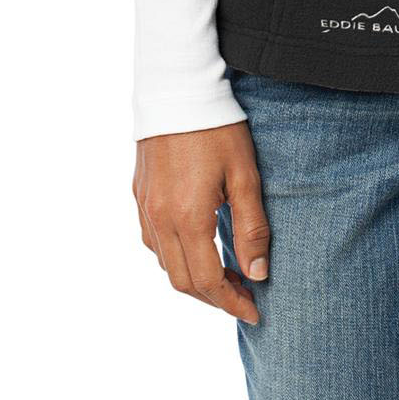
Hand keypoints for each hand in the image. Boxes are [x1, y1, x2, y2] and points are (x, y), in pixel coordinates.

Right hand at [133, 121, 269, 324]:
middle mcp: (160, 219)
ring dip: (193, 280)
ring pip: (165, 265)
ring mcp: (145, 208)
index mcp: (188, 218)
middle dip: (214, 298)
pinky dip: (174, 257)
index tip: (255, 311)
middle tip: (244, 298)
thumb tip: (258, 274)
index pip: (209, 281)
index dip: (232, 302)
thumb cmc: (218, 128)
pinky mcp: (139, 194)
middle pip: (183, 282)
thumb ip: (252, 227)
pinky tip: (195, 248)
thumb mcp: (245, 175)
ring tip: (225, 277)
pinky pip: (152, 242)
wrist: (178, 88)